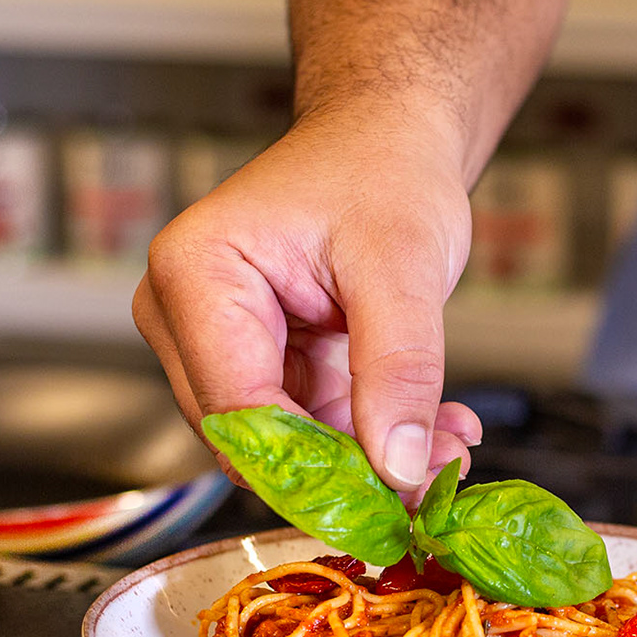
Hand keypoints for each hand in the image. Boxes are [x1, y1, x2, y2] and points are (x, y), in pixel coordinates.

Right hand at [134, 109, 481, 493]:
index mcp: (194, 275)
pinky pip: (311, 426)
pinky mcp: (264, 362)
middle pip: (254, 437)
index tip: (389, 497)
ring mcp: (220, 343)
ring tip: (450, 448)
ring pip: (288, 443)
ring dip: (371, 455)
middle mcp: (186, 314)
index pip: (237, 409)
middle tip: (436, 474)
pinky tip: (434, 430)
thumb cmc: (380, 170)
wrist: (389, 139)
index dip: (311, 466)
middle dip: (348, 465)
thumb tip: (397, 467)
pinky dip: (373, 433)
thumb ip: (398, 369)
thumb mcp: (402, 266)